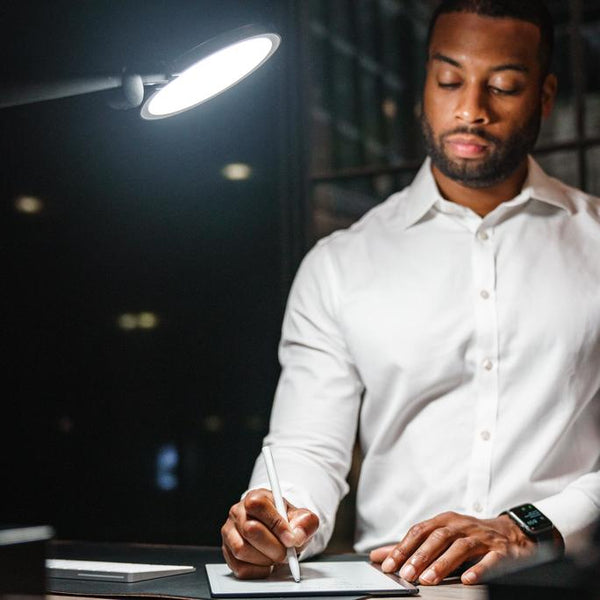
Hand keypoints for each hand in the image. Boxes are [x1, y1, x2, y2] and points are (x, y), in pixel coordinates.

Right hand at [221, 488, 319, 578]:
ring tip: (276, 556)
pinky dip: (257, 571)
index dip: (276, 524)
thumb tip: (296, 536)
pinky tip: (266, 563)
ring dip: (264, 559)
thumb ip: (305, 523)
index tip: (290, 539)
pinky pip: (239, 567)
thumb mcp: (301, 517)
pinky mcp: (227, 551)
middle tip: (286, 553)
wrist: (277, 531)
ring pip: (242, 550)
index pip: (258, 506)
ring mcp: (230, 532)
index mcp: (255, 497)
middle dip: (273, 546)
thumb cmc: (286, 522)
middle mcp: (238, 512)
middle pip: (250, 530)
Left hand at [369, 511, 538, 585]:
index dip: (403, 547)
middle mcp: (461, 525)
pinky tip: (467, 580)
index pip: (419, 531)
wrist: (512, 533)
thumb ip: (411, 547)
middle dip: (419, 556)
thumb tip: (380, 556)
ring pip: (459, 547)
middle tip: (406, 574)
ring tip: (428, 578)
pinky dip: (479, 569)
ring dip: (442, 563)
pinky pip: (490, 559)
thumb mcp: (441, 535)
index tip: (388, 565)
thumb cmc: (470, 535)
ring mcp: (481, 537)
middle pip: (437, 537)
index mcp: (445, 521)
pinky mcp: (501, 551)